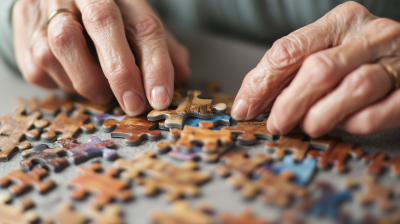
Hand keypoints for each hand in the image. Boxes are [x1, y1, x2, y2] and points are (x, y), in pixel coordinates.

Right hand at [13, 0, 189, 115]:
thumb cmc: (109, 19)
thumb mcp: (138, 26)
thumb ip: (161, 48)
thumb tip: (183, 75)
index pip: (145, 26)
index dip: (156, 64)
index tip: (160, 98)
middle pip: (103, 22)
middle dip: (121, 71)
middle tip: (133, 105)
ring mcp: (47, 6)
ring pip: (64, 45)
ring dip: (87, 81)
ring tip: (101, 92)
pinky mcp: (23, 26)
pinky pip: (40, 65)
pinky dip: (62, 82)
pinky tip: (73, 78)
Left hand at [231, 1, 399, 136]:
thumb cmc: (361, 56)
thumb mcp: (326, 49)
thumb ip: (292, 69)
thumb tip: (250, 100)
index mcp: (342, 20)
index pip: (289, 50)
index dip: (261, 83)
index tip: (245, 106)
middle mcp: (372, 35)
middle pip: (318, 70)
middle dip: (288, 103)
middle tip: (276, 123)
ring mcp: (398, 60)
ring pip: (353, 88)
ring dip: (320, 116)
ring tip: (308, 126)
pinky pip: (377, 112)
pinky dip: (353, 123)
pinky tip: (343, 122)